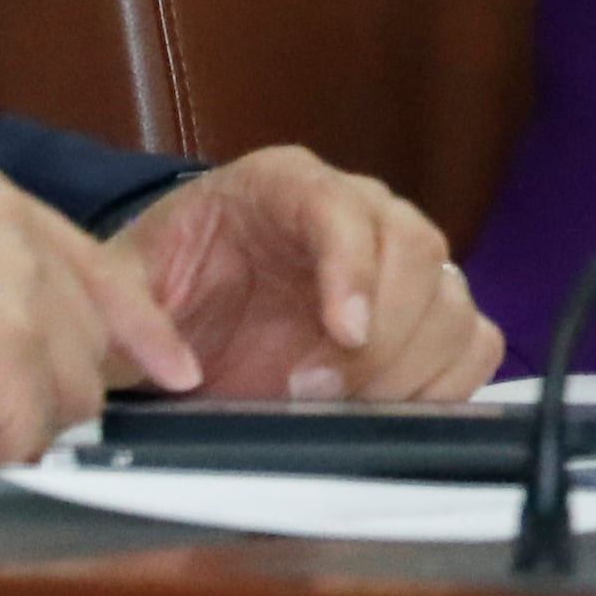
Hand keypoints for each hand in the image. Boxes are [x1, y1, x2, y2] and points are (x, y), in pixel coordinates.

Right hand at [0, 150, 198, 468]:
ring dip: (0, 424)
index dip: (139, 328)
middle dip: (32, 390)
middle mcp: (13, 229)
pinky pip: (27, 440)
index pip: (96, 264)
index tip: (173, 368)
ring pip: (66, 398)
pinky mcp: (8, 361)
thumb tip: (40, 327)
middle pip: (84, 342)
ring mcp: (17, 293)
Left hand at [113, 146, 500, 404]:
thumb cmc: (167, 282)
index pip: (343, 207)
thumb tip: (178, 370)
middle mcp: (359, 211)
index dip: (354, 269)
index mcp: (285, 185)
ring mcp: (400, 264)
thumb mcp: (122, 286)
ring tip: (340, 406)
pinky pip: (472, 343)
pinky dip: (445, 383)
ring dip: (409, 367)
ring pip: (451, 299)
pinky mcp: (424, 318)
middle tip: (313, 389)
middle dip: (379, 334)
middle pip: (416, 250)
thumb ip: (129, 315)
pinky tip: (387, 410)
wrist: (191, 306)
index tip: (344, 333)